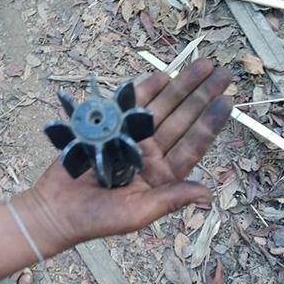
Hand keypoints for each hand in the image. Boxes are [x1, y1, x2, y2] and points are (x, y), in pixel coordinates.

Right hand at [30, 58, 231, 252]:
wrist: (55, 209)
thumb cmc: (97, 219)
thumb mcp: (138, 213)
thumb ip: (171, 198)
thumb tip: (209, 193)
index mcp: (162, 175)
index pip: (192, 145)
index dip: (210, 122)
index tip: (228, 100)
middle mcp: (150, 154)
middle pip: (181, 119)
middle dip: (201, 95)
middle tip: (222, 71)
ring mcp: (130, 138)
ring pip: (160, 108)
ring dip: (180, 86)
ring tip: (201, 64)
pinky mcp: (108, 128)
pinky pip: (130, 104)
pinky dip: (145, 89)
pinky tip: (164, 75)